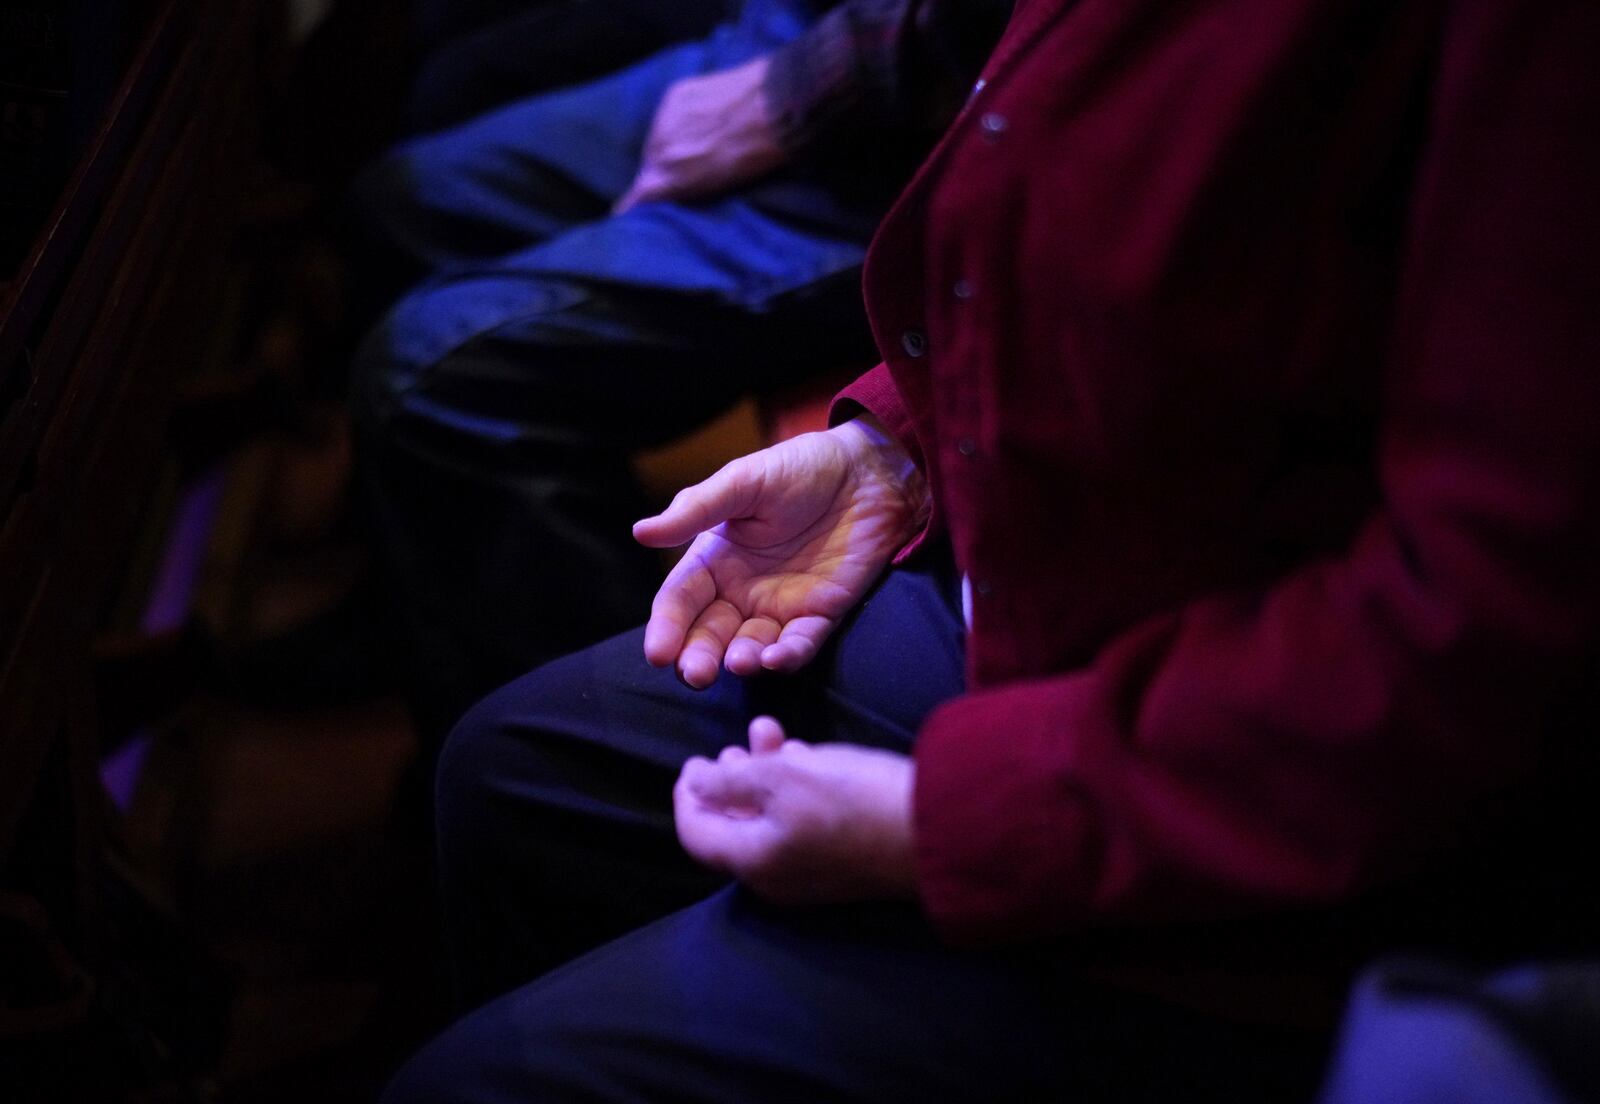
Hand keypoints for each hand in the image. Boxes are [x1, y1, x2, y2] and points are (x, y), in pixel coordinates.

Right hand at [614, 56, 786, 212]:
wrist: (773, 109)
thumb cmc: (755, 159)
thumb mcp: (716, 189)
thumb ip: (683, 191)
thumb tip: (662, 193)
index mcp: (668, 179)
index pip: (636, 197)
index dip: (632, 204)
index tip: (627, 211)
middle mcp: (658, 150)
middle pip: (648, 165)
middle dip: (661, 170)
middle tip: (686, 170)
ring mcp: (664, 119)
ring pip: (657, 137)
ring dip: (669, 143)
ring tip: (697, 143)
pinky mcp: (674, 94)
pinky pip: (668, 114)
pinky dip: (679, 120)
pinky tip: (701, 120)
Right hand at [633, 416, 928, 687]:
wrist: (868, 471)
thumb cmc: (800, 468)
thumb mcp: (743, 482)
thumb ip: (696, 510)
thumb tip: (641, 532)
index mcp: (714, 558)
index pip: (681, 600)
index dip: (667, 627)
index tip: (658, 654)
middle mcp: (741, 589)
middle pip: (710, 633)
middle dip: (699, 657)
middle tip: (695, 674)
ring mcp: (781, 605)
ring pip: (752, 645)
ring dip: (742, 660)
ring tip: (739, 663)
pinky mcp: (821, 614)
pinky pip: (800, 643)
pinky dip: (787, 656)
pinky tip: (775, 659)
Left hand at [674, 717, 917, 902]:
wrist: (938, 829)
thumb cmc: (853, 800)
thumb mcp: (782, 777)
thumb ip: (729, 781)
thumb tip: (694, 783)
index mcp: (753, 863)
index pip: (696, 835)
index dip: (687, 796)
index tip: (692, 761)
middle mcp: (776, 878)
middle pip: (732, 828)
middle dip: (727, 781)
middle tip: (728, 746)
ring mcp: (811, 874)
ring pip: (767, 820)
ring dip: (762, 775)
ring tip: (767, 733)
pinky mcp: (841, 861)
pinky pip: (799, 826)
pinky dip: (792, 789)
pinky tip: (805, 755)